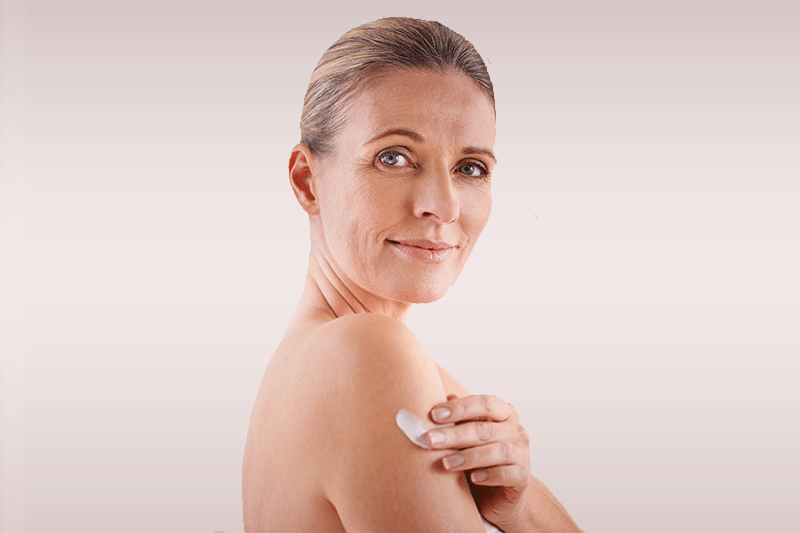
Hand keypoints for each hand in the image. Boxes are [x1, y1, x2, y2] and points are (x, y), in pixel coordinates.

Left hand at [426, 394, 531, 528]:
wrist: (498, 496)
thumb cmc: (479, 460)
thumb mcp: (466, 438)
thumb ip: (459, 419)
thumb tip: (447, 396)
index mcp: (504, 413)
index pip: (484, 403)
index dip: (460, 408)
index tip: (434, 415)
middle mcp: (516, 431)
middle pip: (485, 429)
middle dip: (455, 434)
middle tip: (430, 440)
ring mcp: (523, 454)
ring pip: (498, 451)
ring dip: (469, 456)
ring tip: (446, 463)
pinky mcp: (523, 477)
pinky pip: (509, 474)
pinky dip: (491, 475)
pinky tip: (473, 478)